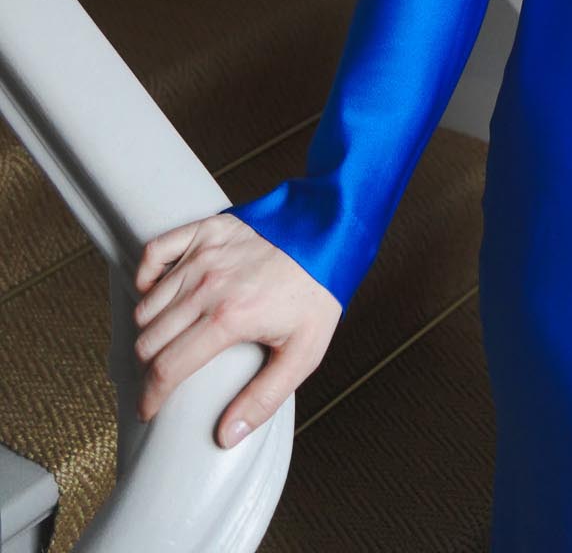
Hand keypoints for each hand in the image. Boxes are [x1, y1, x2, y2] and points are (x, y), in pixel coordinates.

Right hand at [133, 212, 342, 448]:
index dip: (150, 397)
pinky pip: (155, 251)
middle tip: (161, 377)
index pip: (166, 368)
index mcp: (228, 318)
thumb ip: (264, 398)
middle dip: (149, 367)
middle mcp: (207, 285)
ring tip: (165, 341)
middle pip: (149, 339)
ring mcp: (203, 255)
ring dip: (150, 328)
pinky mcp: (206, 229)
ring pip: (148, 302)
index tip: (147, 411)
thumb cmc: (317, 291)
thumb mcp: (303, 354)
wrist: (330, 233)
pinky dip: (146, 275)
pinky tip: (157, 292)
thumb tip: (227, 435)